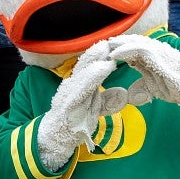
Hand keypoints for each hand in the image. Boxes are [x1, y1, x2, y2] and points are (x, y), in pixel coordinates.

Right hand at [37, 41, 126, 170]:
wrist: (56, 138)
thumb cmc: (75, 121)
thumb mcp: (95, 109)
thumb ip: (108, 100)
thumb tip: (123, 93)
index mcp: (80, 84)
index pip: (91, 65)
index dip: (102, 54)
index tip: (116, 44)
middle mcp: (73, 84)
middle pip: (86, 63)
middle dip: (98, 51)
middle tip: (113, 40)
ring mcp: (69, 92)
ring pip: (83, 71)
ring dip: (95, 59)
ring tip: (107, 49)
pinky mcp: (68, 103)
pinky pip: (82, 86)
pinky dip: (93, 76)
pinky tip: (104, 67)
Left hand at [107, 35, 179, 118]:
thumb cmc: (177, 87)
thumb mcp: (155, 85)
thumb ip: (143, 81)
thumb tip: (131, 88)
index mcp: (153, 55)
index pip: (133, 46)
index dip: (119, 47)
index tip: (104, 51)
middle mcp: (155, 49)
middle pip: (132, 41)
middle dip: (116, 42)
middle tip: (100, 45)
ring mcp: (159, 51)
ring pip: (135, 42)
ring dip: (119, 44)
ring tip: (105, 46)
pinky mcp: (161, 56)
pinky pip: (141, 50)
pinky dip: (126, 50)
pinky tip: (115, 54)